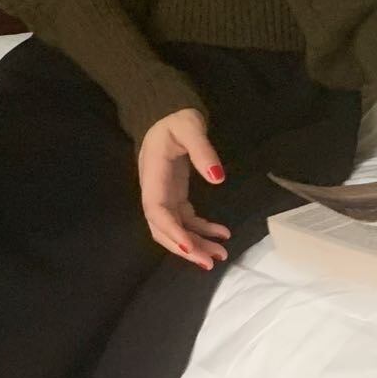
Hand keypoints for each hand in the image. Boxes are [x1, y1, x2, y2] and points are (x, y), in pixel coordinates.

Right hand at [138, 108, 231, 269]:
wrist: (167, 115)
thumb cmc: (176, 119)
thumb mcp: (189, 126)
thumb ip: (202, 149)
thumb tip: (217, 177)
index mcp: (154, 176)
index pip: (156, 211)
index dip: (171, 232)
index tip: (189, 247)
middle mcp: (155, 192)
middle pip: (163, 229)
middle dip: (184, 248)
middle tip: (209, 261)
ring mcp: (165, 196)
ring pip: (176, 229)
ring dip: (196, 245)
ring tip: (221, 254)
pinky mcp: (175, 197)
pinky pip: (187, 221)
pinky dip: (202, 231)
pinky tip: (222, 234)